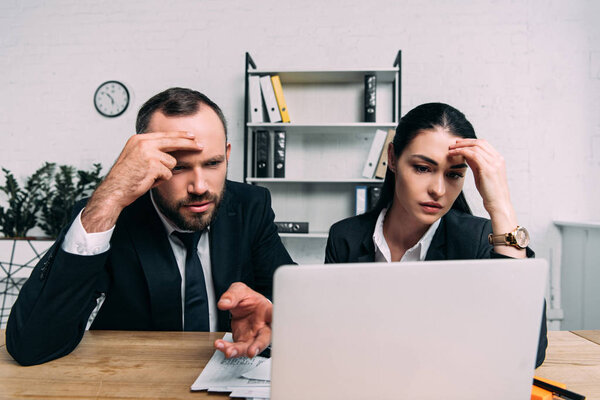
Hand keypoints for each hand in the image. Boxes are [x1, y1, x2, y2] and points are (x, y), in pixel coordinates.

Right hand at [81, 131, 201, 231]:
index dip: (179, 136)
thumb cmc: (125, 178)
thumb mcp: (135, 157)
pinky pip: (168, 174)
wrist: (114, 190)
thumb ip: (150, 151)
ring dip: (164, 173)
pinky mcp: (153, 165)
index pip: (164, 135)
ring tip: (149, 177)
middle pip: (173, 142)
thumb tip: (170, 152)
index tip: (191, 136)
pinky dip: (160, 181)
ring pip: (171, 162)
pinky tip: (148, 181)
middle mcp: (143, 143)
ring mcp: (148, 153)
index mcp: (138, 139)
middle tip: (201, 146)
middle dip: (189, 144)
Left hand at [214, 282, 271, 357]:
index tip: (277, 329)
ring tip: (229, 351)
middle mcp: (263, 326)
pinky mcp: (244, 341)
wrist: (241, 306)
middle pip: (265, 338)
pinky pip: (237, 348)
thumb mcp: (239, 290)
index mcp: (267, 311)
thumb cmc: (248, 298)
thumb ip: (232, 295)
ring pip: (250, 347)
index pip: (275, 316)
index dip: (277, 323)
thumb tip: (224, 303)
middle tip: (251, 351)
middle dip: (258, 346)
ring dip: (239, 351)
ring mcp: (254, 336)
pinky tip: (220, 345)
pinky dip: (228, 348)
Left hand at [448, 139, 512, 218]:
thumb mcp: (482, 174)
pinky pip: (473, 155)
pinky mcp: (488, 169)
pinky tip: (454, 154)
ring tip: (451, 149)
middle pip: (480, 142)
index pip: (483, 143)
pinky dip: (462, 152)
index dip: (470, 141)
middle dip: (464, 142)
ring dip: (461, 146)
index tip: (459, 143)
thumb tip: (466, 155)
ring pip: (476, 147)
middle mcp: (498, 159)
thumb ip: (476, 164)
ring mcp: (494, 163)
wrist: (498, 203)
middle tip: (453, 144)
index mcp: (498, 159)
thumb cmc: (489, 191)